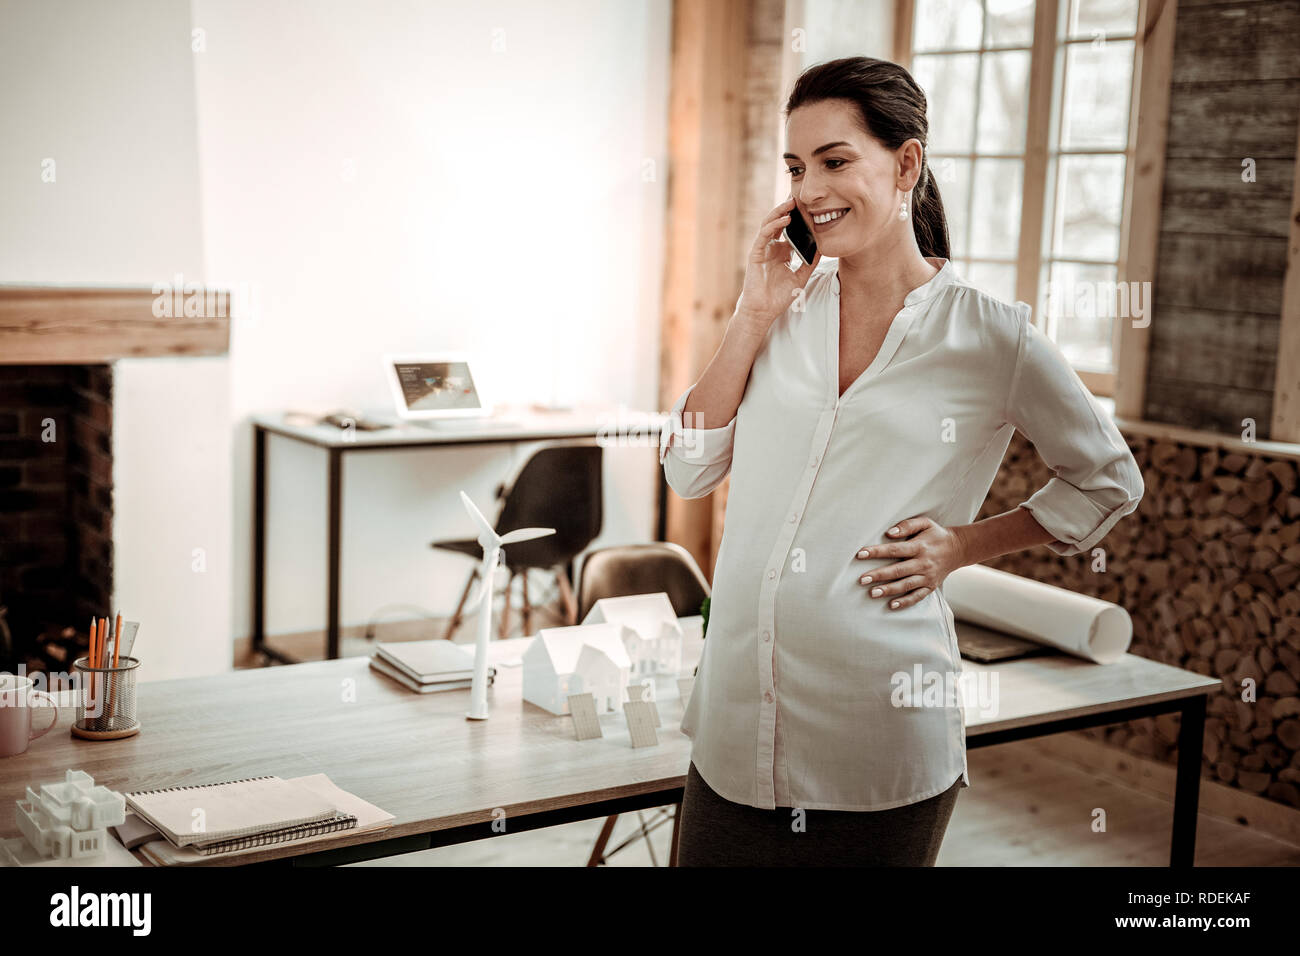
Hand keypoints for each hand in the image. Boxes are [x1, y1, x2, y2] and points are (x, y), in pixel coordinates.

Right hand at [734, 197, 820, 334]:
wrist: (764, 311)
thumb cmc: (779, 297)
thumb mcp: (801, 277)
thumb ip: (810, 262)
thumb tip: (822, 247)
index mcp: (782, 253)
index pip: (790, 230)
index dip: (799, 218)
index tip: (810, 207)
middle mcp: (772, 248)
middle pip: (779, 223)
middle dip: (788, 209)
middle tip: (800, 196)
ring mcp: (763, 250)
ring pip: (770, 224)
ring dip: (780, 211)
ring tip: (792, 202)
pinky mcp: (755, 254)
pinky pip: (764, 235)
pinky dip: (774, 225)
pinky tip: (784, 219)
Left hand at [855, 516, 966, 609]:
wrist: (958, 549)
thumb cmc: (936, 535)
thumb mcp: (924, 523)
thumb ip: (907, 525)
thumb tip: (889, 533)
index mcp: (919, 546)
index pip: (895, 550)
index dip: (877, 552)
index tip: (860, 554)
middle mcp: (923, 563)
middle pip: (898, 570)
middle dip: (879, 575)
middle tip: (862, 579)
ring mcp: (927, 577)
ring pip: (906, 585)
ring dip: (888, 590)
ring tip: (872, 593)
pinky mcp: (931, 586)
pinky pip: (917, 596)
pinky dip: (905, 602)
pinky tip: (892, 605)